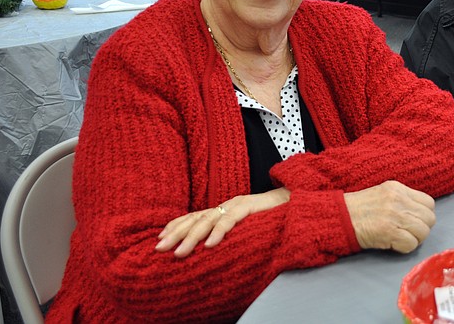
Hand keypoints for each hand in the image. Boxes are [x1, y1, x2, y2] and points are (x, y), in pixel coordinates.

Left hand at [155, 188, 289, 257]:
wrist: (294, 199)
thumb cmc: (270, 216)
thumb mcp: (244, 226)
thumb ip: (227, 232)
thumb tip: (209, 248)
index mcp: (222, 209)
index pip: (193, 216)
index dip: (175, 226)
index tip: (159, 239)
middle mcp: (226, 205)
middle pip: (195, 219)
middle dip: (176, 234)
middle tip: (160, 248)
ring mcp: (237, 204)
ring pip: (209, 220)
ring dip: (192, 238)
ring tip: (179, 253)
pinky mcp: (250, 206)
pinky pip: (231, 220)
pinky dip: (219, 232)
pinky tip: (209, 245)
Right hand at [344, 181, 434, 253]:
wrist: (340, 217)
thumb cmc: (359, 209)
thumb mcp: (383, 194)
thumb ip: (402, 200)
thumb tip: (419, 214)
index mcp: (398, 189)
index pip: (429, 203)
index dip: (425, 215)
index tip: (415, 221)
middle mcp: (399, 200)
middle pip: (429, 218)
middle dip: (422, 229)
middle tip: (409, 233)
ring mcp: (395, 215)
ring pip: (423, 232)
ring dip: (415, 239)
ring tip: (401, 239)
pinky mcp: (390, 231)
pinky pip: (411, 244)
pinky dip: (405, 248)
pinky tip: (394, 244)